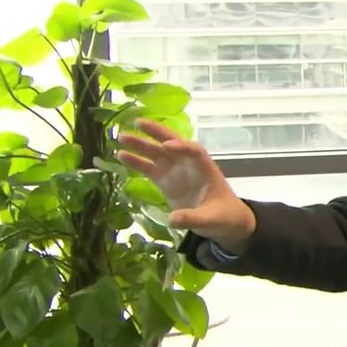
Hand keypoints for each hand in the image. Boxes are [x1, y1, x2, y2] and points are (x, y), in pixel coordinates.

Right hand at [118, 119, 256, 253]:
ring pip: (157, 153)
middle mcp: (189, 165)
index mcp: (205, 169)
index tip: (165, 146)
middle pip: (172, 143)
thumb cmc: (224, 216)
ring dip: (141, 144)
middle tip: (137, 123)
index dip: (181, 147)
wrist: (225, 223)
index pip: (194, 151)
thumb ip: (193, 218)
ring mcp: (176, 172)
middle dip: (156, 133)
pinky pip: (149, 168)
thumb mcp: (211, 220)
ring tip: (121, 137)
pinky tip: (121, 155)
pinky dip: (136, 162)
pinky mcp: (166, 181)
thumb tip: (172, 219)